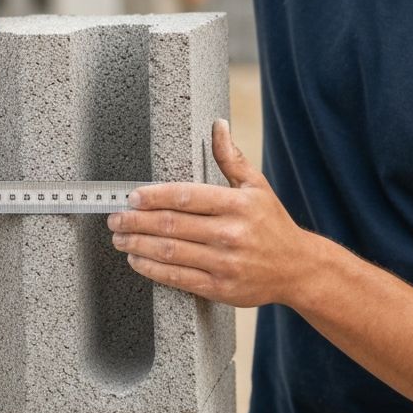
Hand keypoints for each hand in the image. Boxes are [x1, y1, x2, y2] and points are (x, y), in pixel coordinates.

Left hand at [107, 119, 312, 306]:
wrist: (298, 268)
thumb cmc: (272, 222)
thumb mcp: (256, 185)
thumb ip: (230, 157)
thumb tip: (218, 124)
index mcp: (237, 204)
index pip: (186, 196)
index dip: (154, 196)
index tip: (132, 196)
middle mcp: (230, 233)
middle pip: (171, 225)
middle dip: (136, 221)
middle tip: (114, 218)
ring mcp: (225, 263)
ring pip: (170, 252)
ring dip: (137, 245)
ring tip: (119, 238)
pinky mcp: (220, 288)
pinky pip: (178, 278)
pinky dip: (152, 269)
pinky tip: (136, 260)